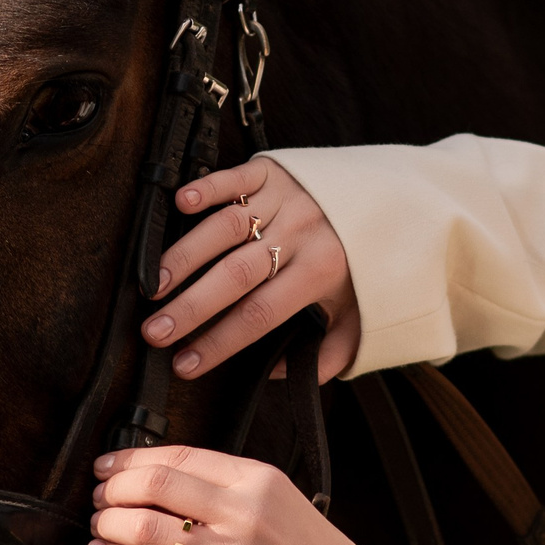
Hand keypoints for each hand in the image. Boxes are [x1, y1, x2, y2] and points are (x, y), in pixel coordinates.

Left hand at [89, 445, 392, 544]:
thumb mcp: (284, 501)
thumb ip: (232, 487)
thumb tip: (165, 479)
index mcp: (260, 480)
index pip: (180, 456)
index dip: (133, 458)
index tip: (109, 464)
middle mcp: (243, 513)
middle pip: (156, 485)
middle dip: (114, 488)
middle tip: (99, 495)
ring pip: (145, 528)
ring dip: (109, 523)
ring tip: (100, 524)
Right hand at [144, 157, 359, 379]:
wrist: (390, 202)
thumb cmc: (364, 265)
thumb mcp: (360, 317)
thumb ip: (326, 356)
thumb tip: (273, 373)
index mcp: (321, 272)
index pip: (260, 315)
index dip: (220, 342)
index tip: (185, 364)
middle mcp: (300, 234)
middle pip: (237, 275)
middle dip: (191, 307)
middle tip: (154, 331)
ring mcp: (285, 199)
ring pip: (227, 228)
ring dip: (186, 256)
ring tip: (154, 284)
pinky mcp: (274, 171)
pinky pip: (237, 178)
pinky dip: (208, 188)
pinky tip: (181, 203)